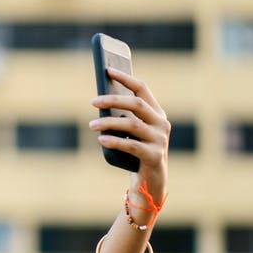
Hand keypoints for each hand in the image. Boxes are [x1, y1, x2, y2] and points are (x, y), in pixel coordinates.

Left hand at [89, 68, 170, 216]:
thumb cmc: (135, 153)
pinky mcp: (154, 156)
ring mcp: (160, 140)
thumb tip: (100, 102)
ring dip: (109, 122)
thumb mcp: (130, 133)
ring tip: (91, 124)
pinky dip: (115, 141)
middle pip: (137, 104)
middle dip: (113, 100)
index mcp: (157, 113)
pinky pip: (131, 146)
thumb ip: (123, 117)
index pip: (142, 89)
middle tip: (93, 101)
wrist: (150, 182)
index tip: (108, 70)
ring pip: (132, 124)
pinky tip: (101, 139)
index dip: (125, 78)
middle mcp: (161, 124)